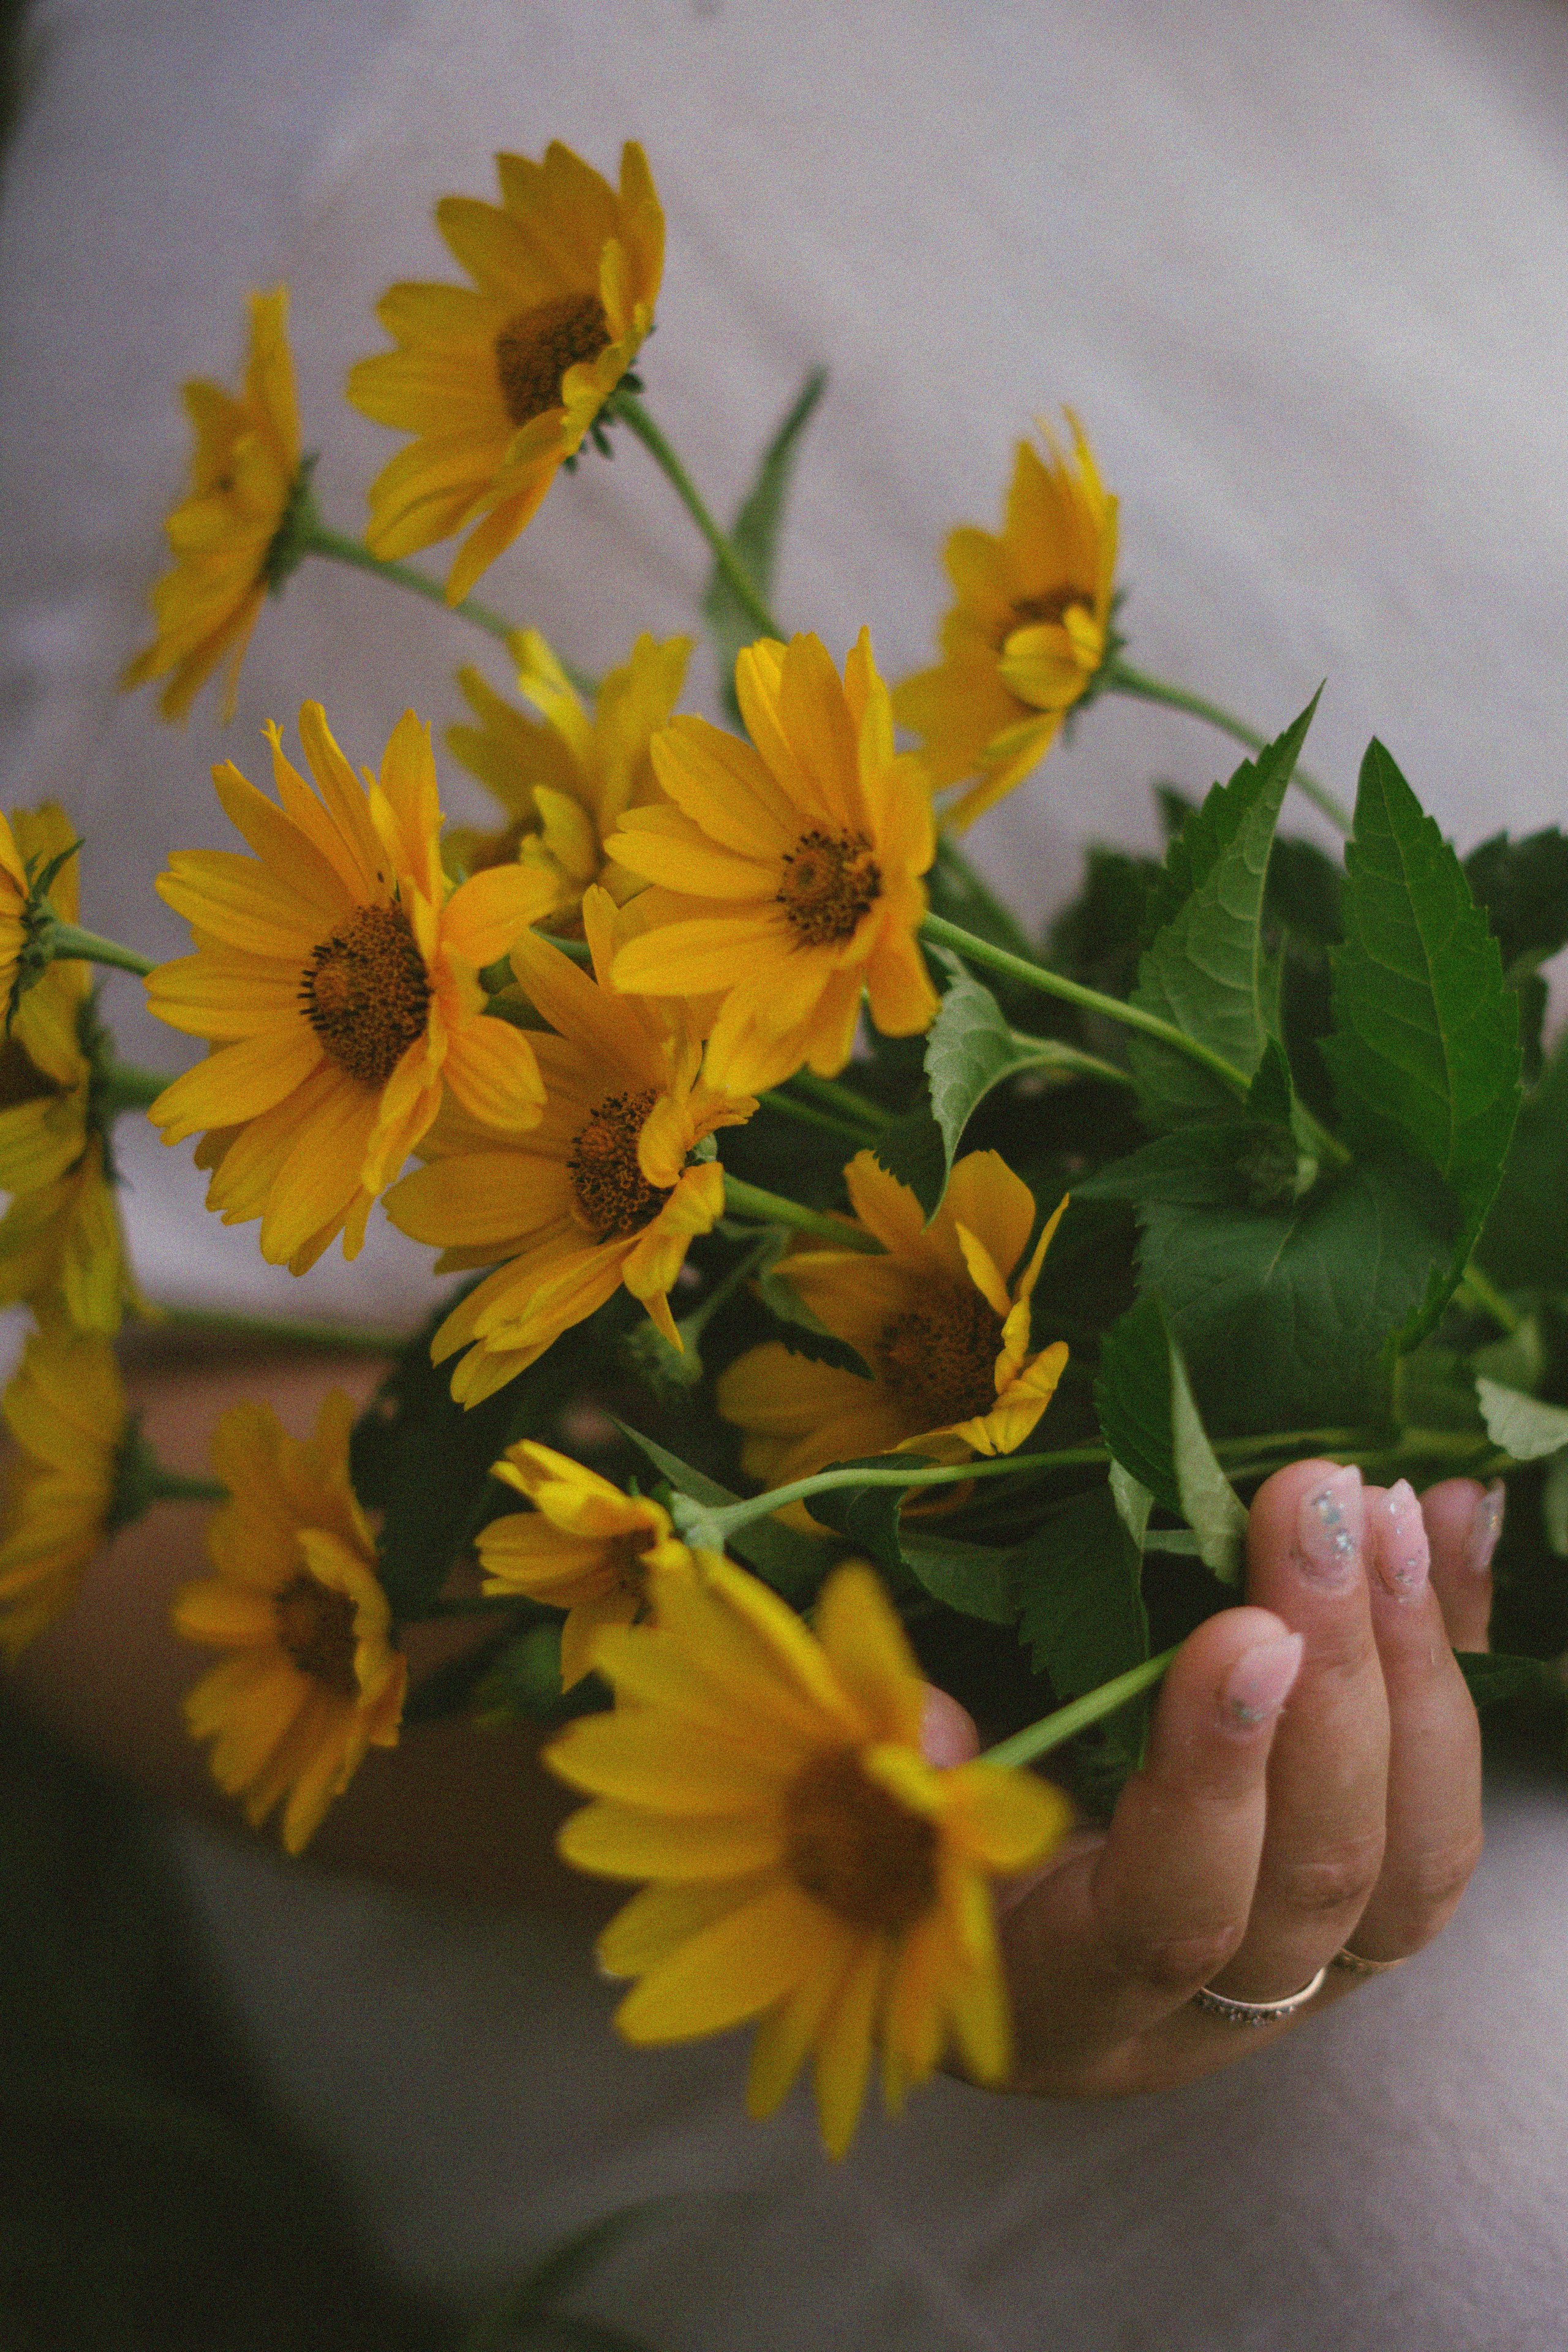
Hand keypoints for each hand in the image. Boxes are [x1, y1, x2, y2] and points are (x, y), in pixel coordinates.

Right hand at [928, 1460, 1497, 2097]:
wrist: (978, 1930)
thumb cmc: (903, 1857)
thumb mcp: (865, 1830)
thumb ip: (892, 1782)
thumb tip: (929, 1721)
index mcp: (1069, 2004)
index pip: (1171, 1919)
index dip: (1215, 1781)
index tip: (1242, 1633)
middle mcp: (1207, 2015)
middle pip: (1315, 1875)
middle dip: (1337, 1676)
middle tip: (1320, 1510)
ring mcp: (1308, 1970)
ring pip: (1414, 1858)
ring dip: (1415, 1666)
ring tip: (1392, 1512)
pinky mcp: (1371, 1906)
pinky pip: (1445, 1801)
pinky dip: (1456, 1658)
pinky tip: (1449, 1529)